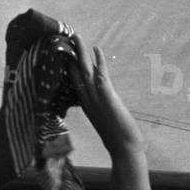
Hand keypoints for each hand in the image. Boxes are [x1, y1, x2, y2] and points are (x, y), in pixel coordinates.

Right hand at [69, 34, 144, 156]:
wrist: (124, 151)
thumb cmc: (118, 142)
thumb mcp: (106, 124)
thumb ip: (101, 114)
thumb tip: (104, 110)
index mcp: (87, 106)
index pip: (75, 84)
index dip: (69, 69)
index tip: (65, 56)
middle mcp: (88, 101)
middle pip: (75, 73)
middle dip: (70, 55)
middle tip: (65, 40)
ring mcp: (96, 98)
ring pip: (85, 70)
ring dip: (81, 52)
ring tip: (76, 37)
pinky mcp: (107, 97)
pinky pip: (101, 74)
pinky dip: (100, 60)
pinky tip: (97, 49)